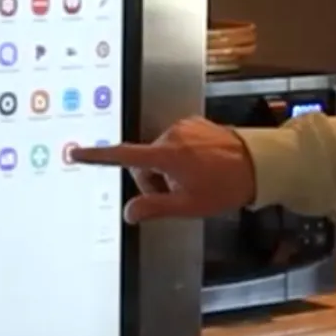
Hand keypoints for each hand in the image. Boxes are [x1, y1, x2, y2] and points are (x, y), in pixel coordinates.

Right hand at [67, 117, 256, 222]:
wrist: (259, 164)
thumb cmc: (225, 186)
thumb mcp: (188, 205)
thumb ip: (154, 208)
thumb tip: (129, 213)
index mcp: (166, 155)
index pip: (123, 156)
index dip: (98, 156)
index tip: (77, 153)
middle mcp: (171, 135)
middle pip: (145, 161)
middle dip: (154, 179)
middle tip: (179, 193)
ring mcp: (183, 127)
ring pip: (161, 153)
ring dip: (169, 168)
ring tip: (195, 179)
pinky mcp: (193, 123)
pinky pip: (176, 142)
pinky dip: (181, 156)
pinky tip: (200, 166)